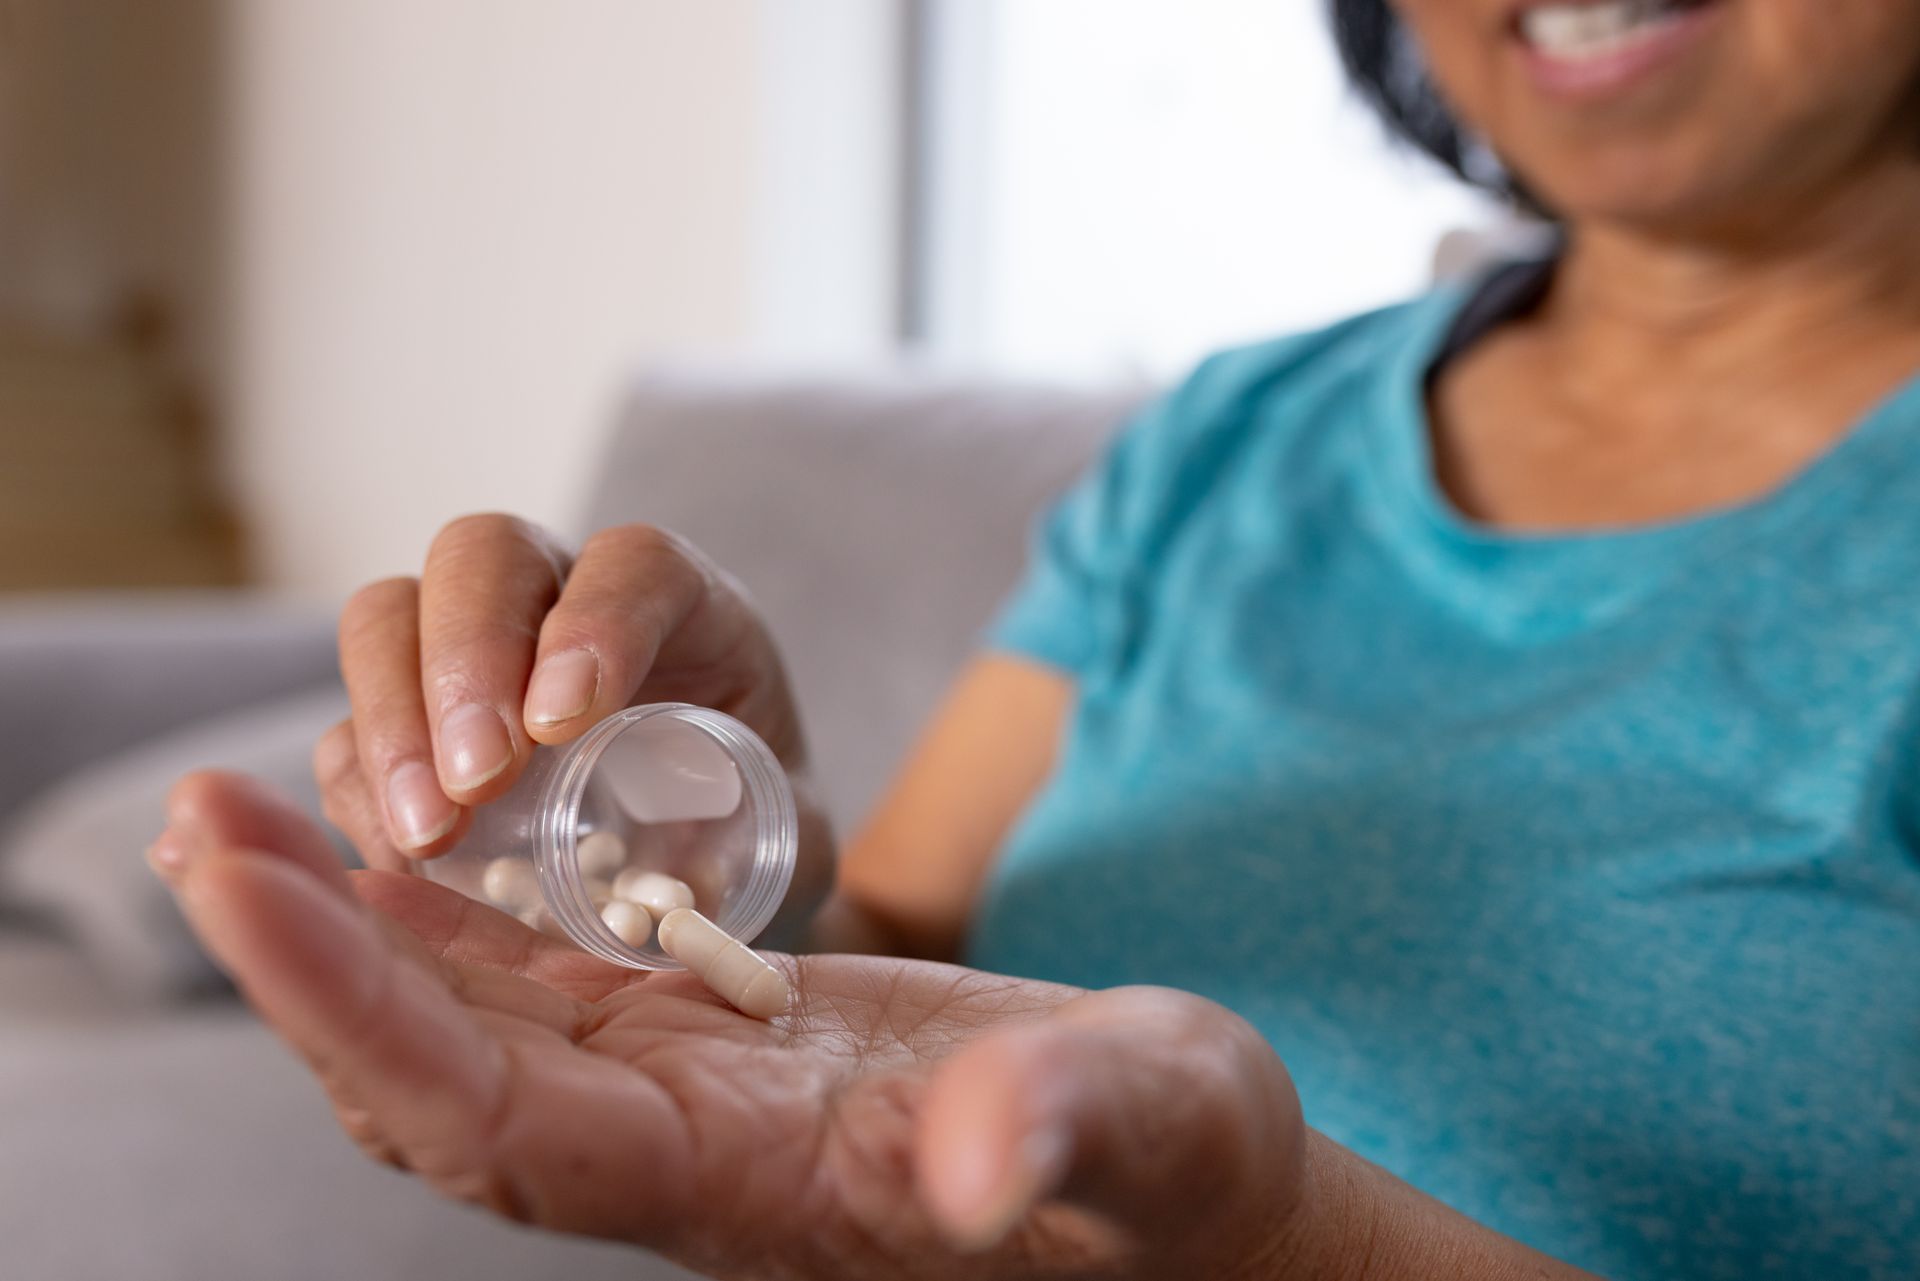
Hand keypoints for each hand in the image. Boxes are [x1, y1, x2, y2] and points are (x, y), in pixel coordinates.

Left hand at [150, 772, 1311, 1280]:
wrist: (1174, 1169)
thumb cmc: (1171, 1160)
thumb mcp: (1152, 1124)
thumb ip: (1072, 1127)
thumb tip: (986, 1158)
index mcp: (749, 1184)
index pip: (505, 1125)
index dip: (366, 1019)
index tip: (253, 893)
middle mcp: (673, 1151)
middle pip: (433, 1077)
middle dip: (302, 958)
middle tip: (198, 820)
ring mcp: (677, 1088)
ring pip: (462, 1022)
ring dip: (339, 922)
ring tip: (234, 811)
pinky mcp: (700, 1029)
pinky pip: (531, 977)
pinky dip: (435, 909)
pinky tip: (376, 830)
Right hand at [313, 516, 833, 928]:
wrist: (704, 857)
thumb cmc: (754, 827)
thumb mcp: (793, 832)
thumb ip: (781, 850)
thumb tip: (712, 891)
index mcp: (683, 605)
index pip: (634, 564)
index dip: (598, 620)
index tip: (569, 718)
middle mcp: (564, 598)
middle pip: (485, 556)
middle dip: (471, 659)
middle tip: (483, 779)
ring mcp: (470, 653)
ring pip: (390, 616)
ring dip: (395, 716)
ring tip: (430, 830)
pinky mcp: (405, 724)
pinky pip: (347, 723)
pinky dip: (356, 784)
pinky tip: (394, 858)